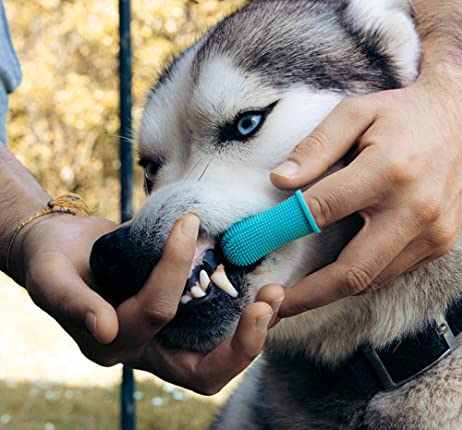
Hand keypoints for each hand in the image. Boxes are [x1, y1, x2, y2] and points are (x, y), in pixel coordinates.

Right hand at [15, 213, 282, 394]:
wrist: (62, 248)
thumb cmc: (51, 260)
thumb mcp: (50, 278)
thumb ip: (71, 303)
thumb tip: (107, 330)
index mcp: (114, 343)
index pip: (154, 312)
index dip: (173, 270)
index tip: (188, 222)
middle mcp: (147, 347)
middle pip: (202, 372)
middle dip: (240, 344)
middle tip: (267, 303)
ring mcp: (168, 334)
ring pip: (220, 354)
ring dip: (255, 330)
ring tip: (277, 293)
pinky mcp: (183, 316)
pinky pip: (221, 326)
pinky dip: (246, 312)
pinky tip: (265, 288)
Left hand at [271, 65, 461, 317]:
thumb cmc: (404, 113)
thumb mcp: (356, 112)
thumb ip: (317, 146)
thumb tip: (280, 180)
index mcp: (389, 172)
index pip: (322, 210)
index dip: (282, 229)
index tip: (253, 244)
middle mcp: (415, 210)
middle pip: (353, 271)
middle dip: (308, 294)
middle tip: (275, 304)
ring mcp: (433, 233)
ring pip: (373, 280)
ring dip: (332, 291)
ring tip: (300, 294)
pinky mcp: (440, 243)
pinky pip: (392, 271)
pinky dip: (361, 277)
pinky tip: (338, 272)